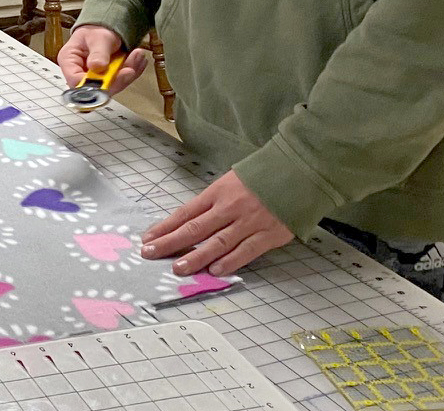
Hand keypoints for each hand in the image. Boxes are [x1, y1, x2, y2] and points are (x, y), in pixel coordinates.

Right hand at [56, 25, 149, 95]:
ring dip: (128, 73)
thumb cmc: (96, 30)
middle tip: (130, 68)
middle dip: (117, 79)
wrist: (105, 28)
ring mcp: (95, 78)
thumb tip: (97, 67)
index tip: (110, 79)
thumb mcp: (98, 37)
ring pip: (112, 86)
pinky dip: (132, 71)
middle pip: (96, 88)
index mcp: (69, 61)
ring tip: (137, 57)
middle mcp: (80, 73)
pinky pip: (121, 81)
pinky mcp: (107, 79)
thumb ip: (98, 52)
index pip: (75, 81)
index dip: (92, 85)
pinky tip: (137, 60)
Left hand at [142, 170, 293, 275]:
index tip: (148, 239)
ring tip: (178, 268)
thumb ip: (211, 204)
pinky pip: (246, 250)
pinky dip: (231, 262)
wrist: (295, 173)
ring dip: (197, 257)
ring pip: (218, 242)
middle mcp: (229, 208)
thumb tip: (187, 224)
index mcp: (217, 193)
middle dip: (171, 243)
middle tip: (150, 254)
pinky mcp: (268, 234)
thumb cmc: (259, 179)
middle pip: (195, 228)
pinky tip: (215, 270)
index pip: (185, 213)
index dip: (165, 227)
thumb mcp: (229, 184)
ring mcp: (249, 222)